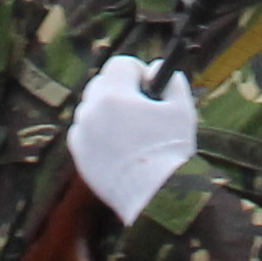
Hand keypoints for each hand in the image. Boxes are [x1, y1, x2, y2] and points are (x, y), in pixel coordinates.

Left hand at [66, 52, 197, 223]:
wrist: (155, 195)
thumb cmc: (171, 150)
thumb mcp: (181, 108)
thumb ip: (171, 80)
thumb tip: (157, 68)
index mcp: (115, 94)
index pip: (120, 65)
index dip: (137, 71)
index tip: (148, 84)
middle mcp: (92, 110)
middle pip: (102, 83)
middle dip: (120, 89)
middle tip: (140, 106)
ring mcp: (83, 133)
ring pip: (91, 108)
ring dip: (108, 110)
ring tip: (131, 129)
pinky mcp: (80, 154)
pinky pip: (85, 132)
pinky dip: (98, 133)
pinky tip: (118, 145)